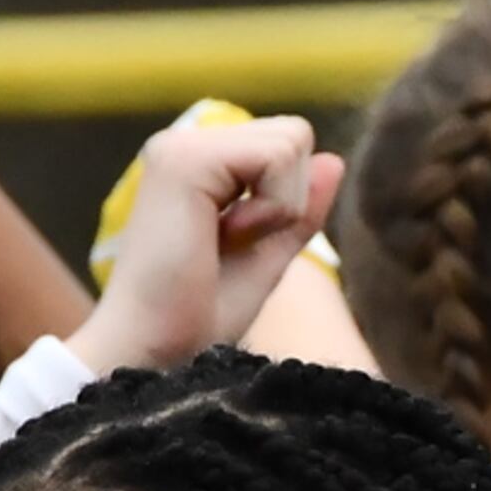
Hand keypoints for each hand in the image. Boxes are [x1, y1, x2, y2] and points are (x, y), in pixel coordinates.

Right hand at [71, 105, 344, 374]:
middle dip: (285, 200)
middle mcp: (186, 144)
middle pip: (295, 136)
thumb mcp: (267, 256)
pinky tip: (222, 236)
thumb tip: (334, 159)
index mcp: (199, 162)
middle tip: (229, 245)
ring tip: (222, 242)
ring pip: (291, 142)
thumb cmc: (198, 318)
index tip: (234, 245)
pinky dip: (270, 209)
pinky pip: (277, 158)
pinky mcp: (183, 159)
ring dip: (277, 208)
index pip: (287, 147)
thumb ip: (299, 208)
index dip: (285, 203)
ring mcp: (180, 146)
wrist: (156, 353)